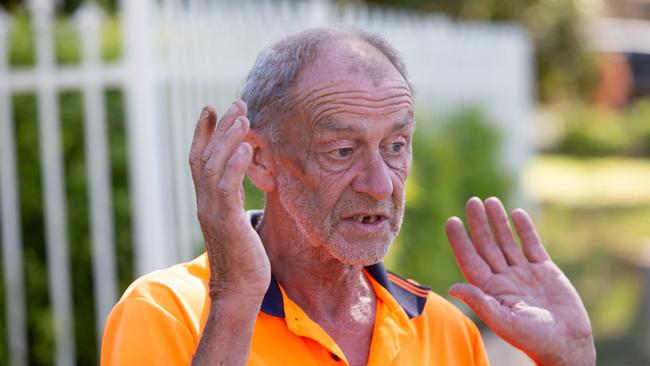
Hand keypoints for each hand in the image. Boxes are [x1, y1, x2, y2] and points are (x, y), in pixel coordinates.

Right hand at [189, 101, 270, 300]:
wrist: (238, 291)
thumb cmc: (243, 259)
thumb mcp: (236, 223)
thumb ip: (234, 201)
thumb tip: (241, 185)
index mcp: (207, 202)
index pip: (199, 160)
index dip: (202, 133)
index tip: (210, 108)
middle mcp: (205, 203)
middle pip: (206, 156)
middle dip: (220, 127)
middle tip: (236, 103)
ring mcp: (213, 212)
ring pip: (214, 167)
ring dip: (228, 139)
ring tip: (243, 116)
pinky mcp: (226, 222)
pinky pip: (227, 188)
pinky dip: (235, 165)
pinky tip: (247, 147)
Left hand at [445, 197, 594, 365]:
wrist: (567, 343)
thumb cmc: (533, 339)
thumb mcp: (503, 321)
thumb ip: (480, 303)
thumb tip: (453, 288)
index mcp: (490, 290)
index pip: (470, 259)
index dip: (460, 241)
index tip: (452, 221)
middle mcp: (503, 279)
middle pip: (487, 246)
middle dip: (479, 224)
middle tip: (472, 202)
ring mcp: (523, 273)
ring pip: (507, 242)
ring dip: (499, 222)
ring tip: (491, 201)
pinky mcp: (544, 271)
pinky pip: (532, 245)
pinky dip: (525, 230)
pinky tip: (517, 214)